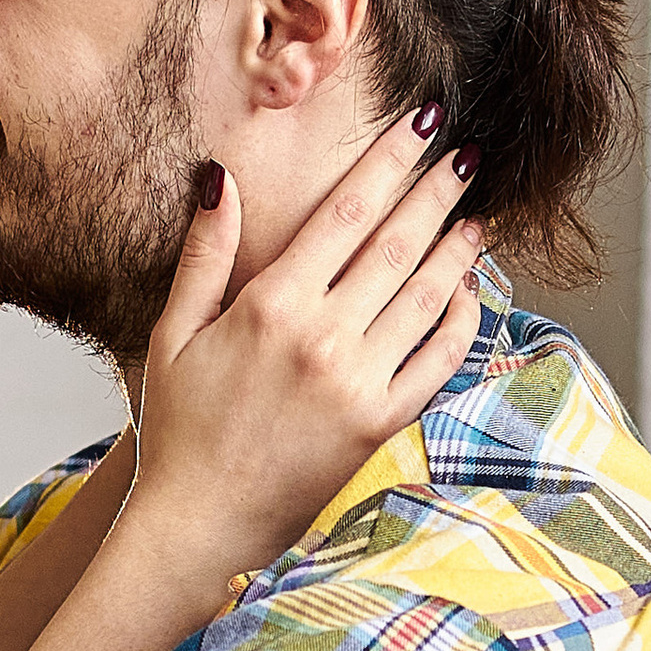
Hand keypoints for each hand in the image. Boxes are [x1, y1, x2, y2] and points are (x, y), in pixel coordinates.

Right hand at [126, 120, 482, 578]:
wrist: (199, 524)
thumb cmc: (178, 430)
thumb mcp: (173, 334)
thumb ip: (203, 255)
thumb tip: (217, 177)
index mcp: (271, 305)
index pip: (346, 212)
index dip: (389, 161)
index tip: (420, 126)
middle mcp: (322, 338)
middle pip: (397, 243)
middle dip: (436, 192)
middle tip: (465, 156)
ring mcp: (357, 383)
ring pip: (426, 298)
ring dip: (458, 250)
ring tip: (477, 216)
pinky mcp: (380, 425)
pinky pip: (437, 362)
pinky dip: (461, 323)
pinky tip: (468, 294)